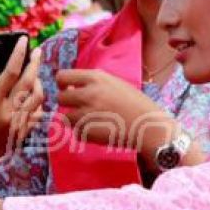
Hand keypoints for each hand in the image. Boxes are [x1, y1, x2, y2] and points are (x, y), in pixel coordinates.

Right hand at [0, 37, 43, 193]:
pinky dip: (38, 102)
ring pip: (38, 99)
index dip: (19, 53)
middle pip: (30, 83)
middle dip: (36, 64)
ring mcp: (16, 126)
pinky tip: (34, 94)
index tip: (24, 40)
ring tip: (35, 73)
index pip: (11, 72)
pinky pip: (37, 115)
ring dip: (39, 83)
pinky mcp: (20, 134)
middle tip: (38, 51)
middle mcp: (7, 114)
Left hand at [55, 69, 173, 158]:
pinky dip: (84, 133)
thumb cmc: (136, 104)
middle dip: (67, 104)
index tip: (67, 89)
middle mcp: (88, 93)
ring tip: (91, 122)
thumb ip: (94, 84)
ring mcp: (87, 113)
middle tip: (79, 109)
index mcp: (96, 78)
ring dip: (74, 120)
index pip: (62, 76)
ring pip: (65, 117)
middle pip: (60, 97)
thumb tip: (72, 87)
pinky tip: (99, 132)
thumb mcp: (115, 84)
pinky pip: (76, 132)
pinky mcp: (88, 131)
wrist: (148, 125)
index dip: (62, 84)